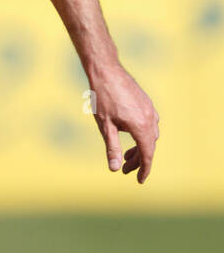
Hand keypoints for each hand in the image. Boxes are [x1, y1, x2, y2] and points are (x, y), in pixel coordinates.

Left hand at [90, 64, 158, 182]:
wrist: (106, 71)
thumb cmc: (103, 98)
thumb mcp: (105, 126)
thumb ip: (112, 148)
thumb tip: (114, 168)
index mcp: (141, 126)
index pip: (147, 154)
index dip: (144, 169)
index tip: (139, 181)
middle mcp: (149, 118)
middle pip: (149, 146)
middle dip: (138, 160)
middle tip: (125, 170)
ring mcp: (149, 109)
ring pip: (150, 135)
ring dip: (140, 148)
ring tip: (125, 156)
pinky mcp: (146, 103)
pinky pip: (149, 124)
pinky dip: (141, 135)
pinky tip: (129, 137)